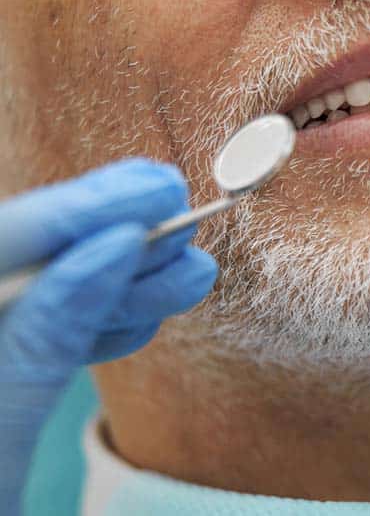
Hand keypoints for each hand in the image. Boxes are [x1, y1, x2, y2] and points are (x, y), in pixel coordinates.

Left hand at [0, 159, 217, 513]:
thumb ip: (42, 337)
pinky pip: (27, 345)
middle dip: (99, 241)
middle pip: (9, 266)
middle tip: (179, 217)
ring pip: (27, 304)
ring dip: (108, 286)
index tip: (152, 191)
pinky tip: (139, 319)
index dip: (69, 209)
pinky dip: (84, 331)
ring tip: (185, 275)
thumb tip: (108, 248)